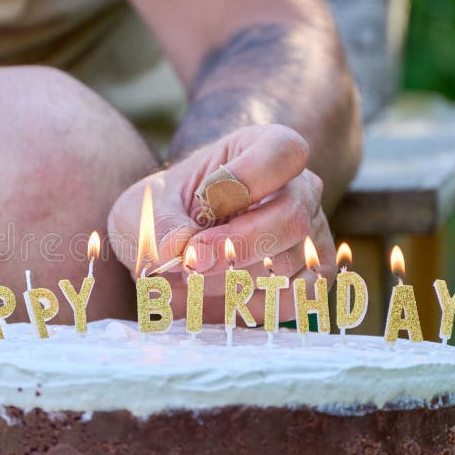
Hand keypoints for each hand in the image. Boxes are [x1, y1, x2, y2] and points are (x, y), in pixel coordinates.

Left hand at [108, 125, 336, 322]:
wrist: (171, 254)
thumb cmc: (163, 217)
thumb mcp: (142, 211)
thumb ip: (158, 226)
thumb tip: (183, 249)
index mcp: (262, 149)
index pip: (284, 152)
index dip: (247, 180)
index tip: (205, 204)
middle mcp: (299, 188)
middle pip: (291, 218)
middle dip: (234, 247)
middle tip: (191, 262)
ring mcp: (312, 234)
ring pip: (286, 264)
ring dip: (230, 281)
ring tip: (194, 277)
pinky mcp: (312, 278)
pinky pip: (292, 298)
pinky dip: (248, 305)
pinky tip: (221, 295)